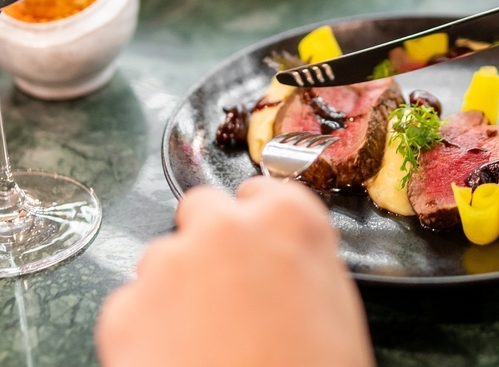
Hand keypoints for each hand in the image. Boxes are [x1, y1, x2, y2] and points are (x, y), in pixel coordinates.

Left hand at [96, 178, 373, 366]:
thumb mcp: (335, 303)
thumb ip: (304, 257)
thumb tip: (284, 255)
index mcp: (289, 218)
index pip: (262, 189)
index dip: (260, 219)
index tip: (259, 240)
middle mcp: (226, 227)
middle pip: (204, 209)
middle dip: (210, 239)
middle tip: (227, 288)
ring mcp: (169, 264)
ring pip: (163, 257)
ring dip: (178, 284)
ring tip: (204, 335)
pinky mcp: (125, 309)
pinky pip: (132, 303)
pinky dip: (147, 326)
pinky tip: (179, 356)